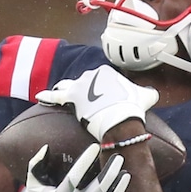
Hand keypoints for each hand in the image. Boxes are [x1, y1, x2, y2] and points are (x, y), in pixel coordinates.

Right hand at [23, 143, 129, 191]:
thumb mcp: (33, 187)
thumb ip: (35, 166)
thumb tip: (45, 148)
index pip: (75, 177)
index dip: (85, 161)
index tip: (94, 147)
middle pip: (98, 188)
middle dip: (110, 171)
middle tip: (117, 157)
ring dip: (119, 184)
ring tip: (125, 170)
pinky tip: (124, 182)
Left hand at [36, 65, 157, 140]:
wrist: (121, 119)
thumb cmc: (133, 108)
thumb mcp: (146, 95)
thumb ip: (147, 92)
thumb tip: (152, 93)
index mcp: (107, 72)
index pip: (99, 79)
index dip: (100, 91)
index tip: (104, 100)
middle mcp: (91, 74)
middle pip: (84, 83)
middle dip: (84, 91)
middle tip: (88, 104)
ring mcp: (79, 85)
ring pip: (68, 86)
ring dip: (65, 91)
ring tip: (64, 96)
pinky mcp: (70, 98)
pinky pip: (54, 96)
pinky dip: (47, 96)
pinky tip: (39, 96)